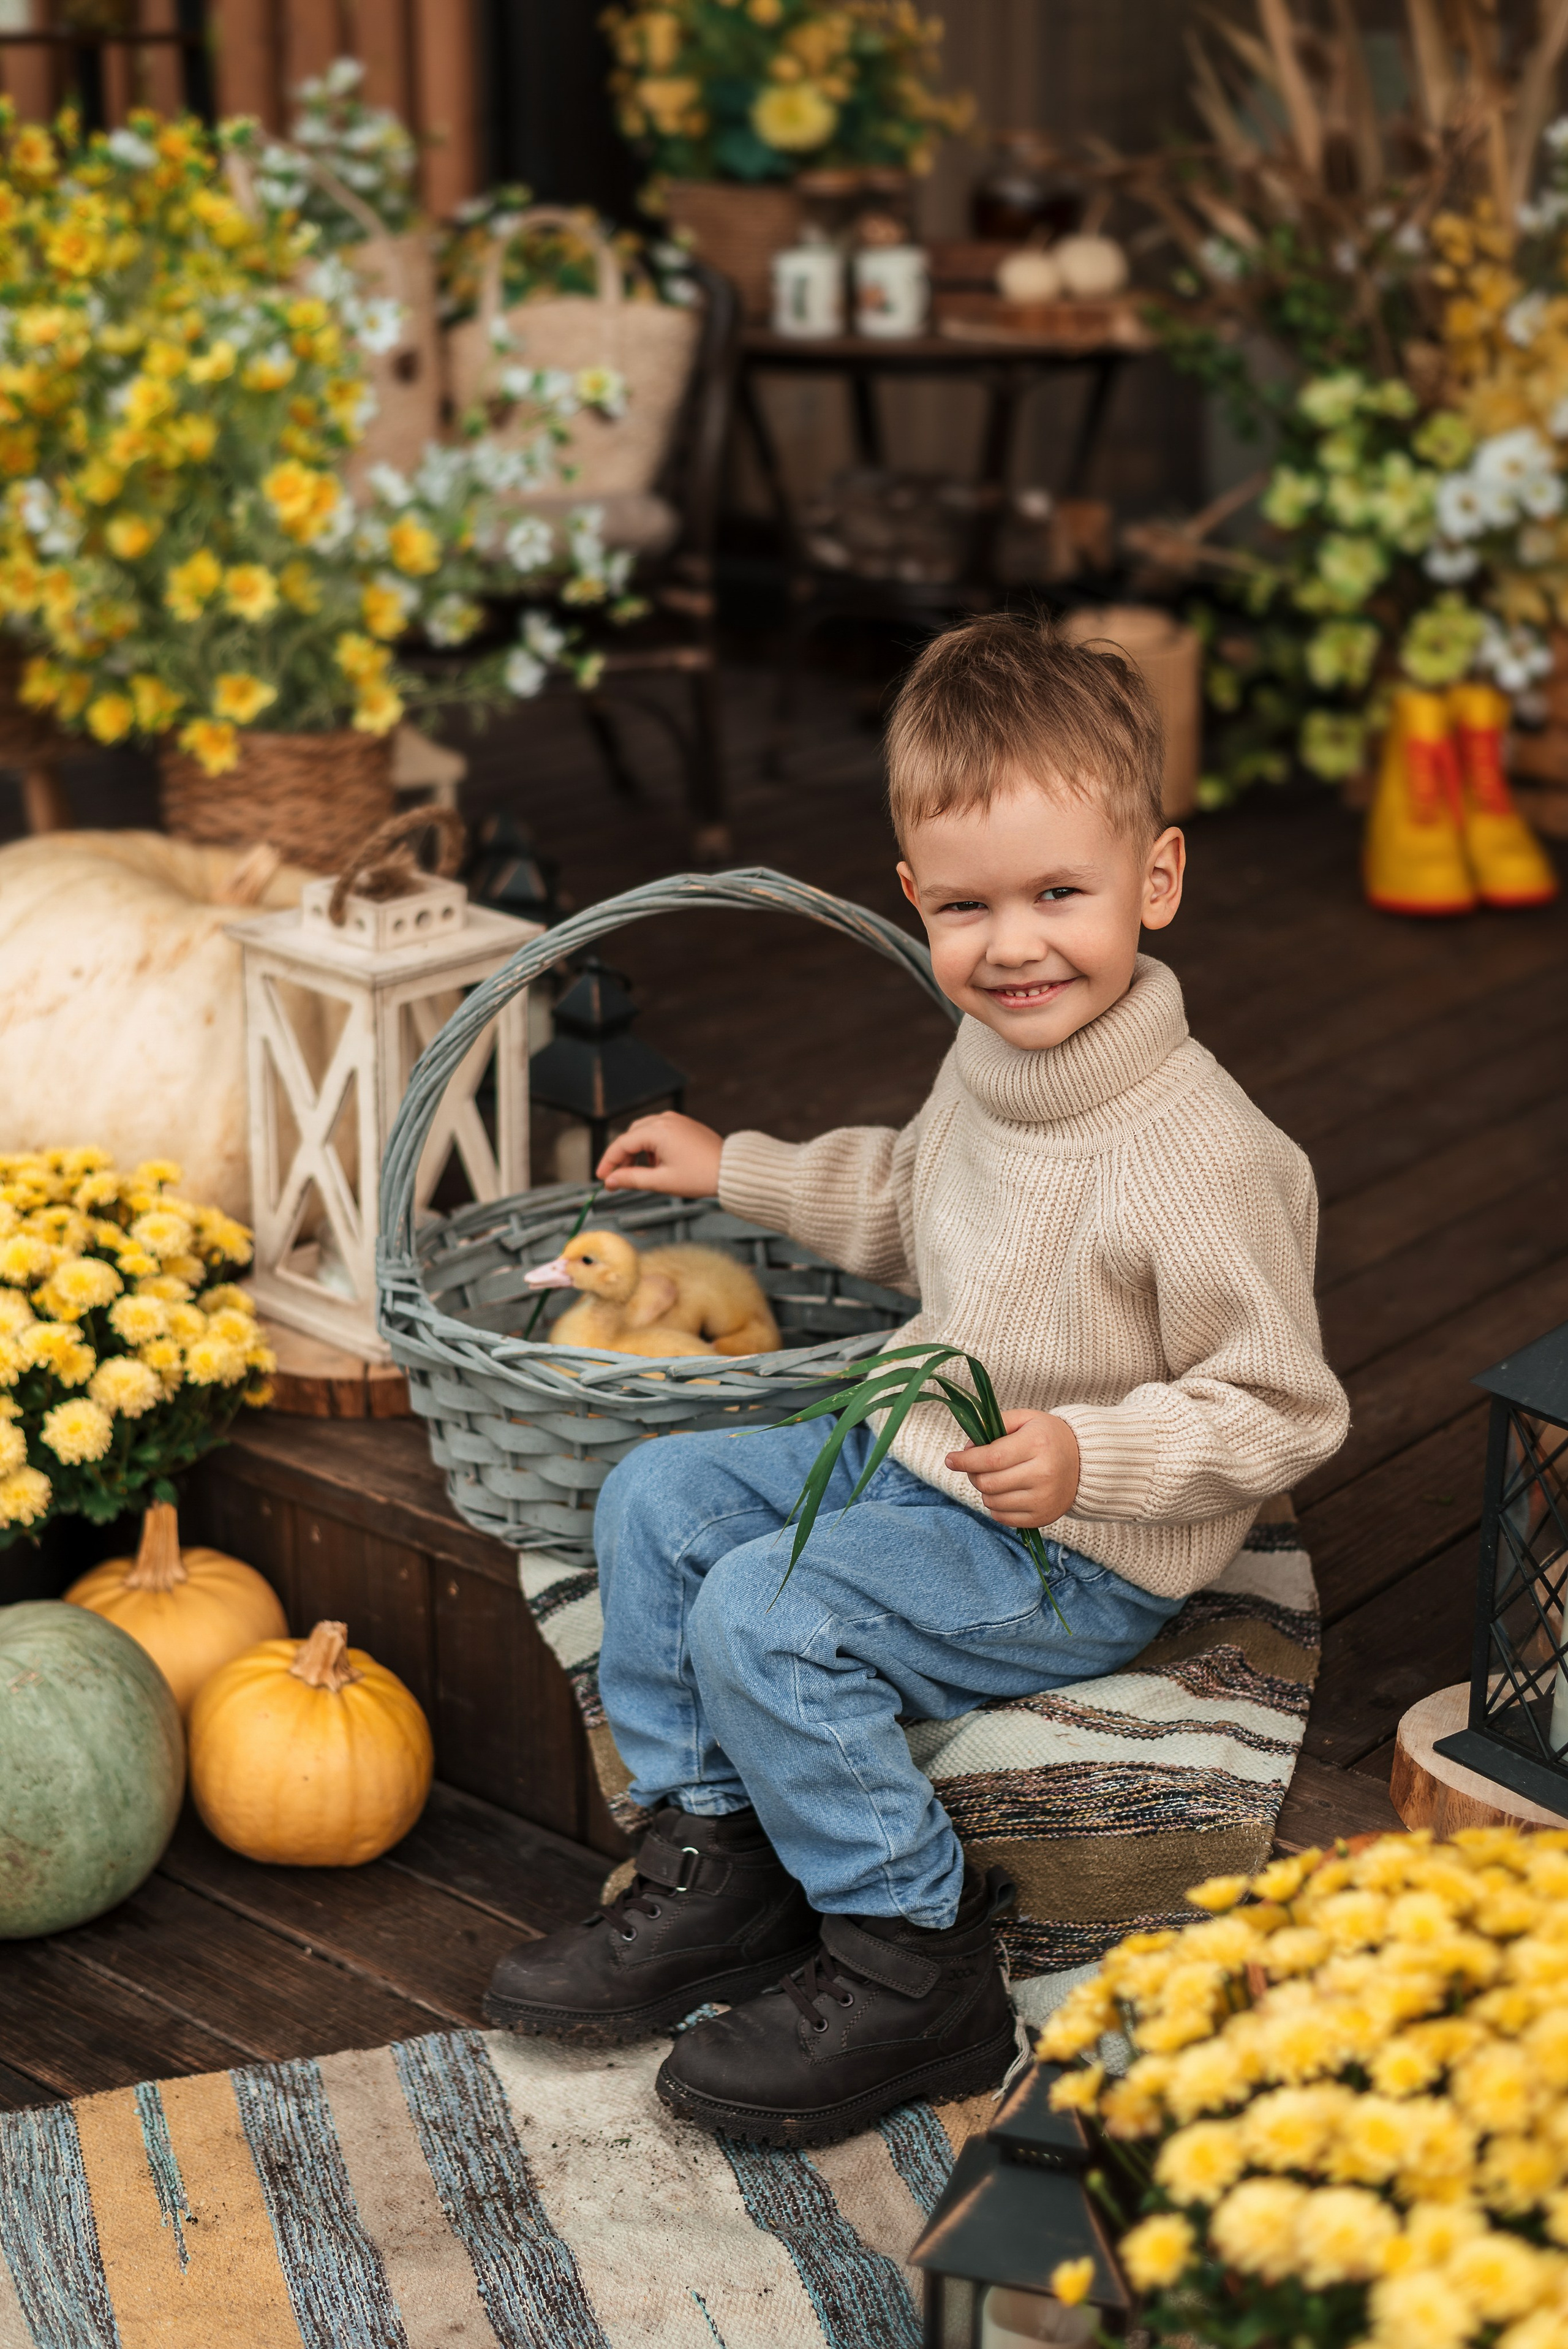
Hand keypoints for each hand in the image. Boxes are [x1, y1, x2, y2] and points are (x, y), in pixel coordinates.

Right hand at [597, 1111, 723, 1198]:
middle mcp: (665, 1119)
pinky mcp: (684, 1124)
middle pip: (631, 1135)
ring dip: (636, 1151)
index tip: (601, 1177)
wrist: (732, 1170)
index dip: (608, 1161)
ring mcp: (676, 1119)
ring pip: (644, 1132)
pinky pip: (659, 1131)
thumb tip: (610, 1181)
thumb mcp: (661, 1182)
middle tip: (617, 1178)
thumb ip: (631, 1179)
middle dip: (622, 1157)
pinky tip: (656, 1164)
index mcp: (658, 1131)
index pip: (622, 1143)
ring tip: (638, 1173)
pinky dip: (651, 1146)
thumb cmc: (701, 1176)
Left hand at [946, 1409, 1079, 1529]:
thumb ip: (995, 1425)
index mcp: (1037, 1444)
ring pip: (992, 1501)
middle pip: (988, 1482)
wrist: (1084, 1462)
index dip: (966, 1460)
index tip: (950, 1459)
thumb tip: (967, 1448)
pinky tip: (1005, 1492)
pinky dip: (996, 1506)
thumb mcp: (1026, 1419)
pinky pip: (1003, 1517)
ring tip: (995, 1477)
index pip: (991, 1458)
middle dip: (973, 1474)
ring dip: (985, 1490)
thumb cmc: (1049, 1437)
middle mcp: (1043, 1474)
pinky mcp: (1043, 1517)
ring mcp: (1044, 1499)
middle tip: (975, 1466)